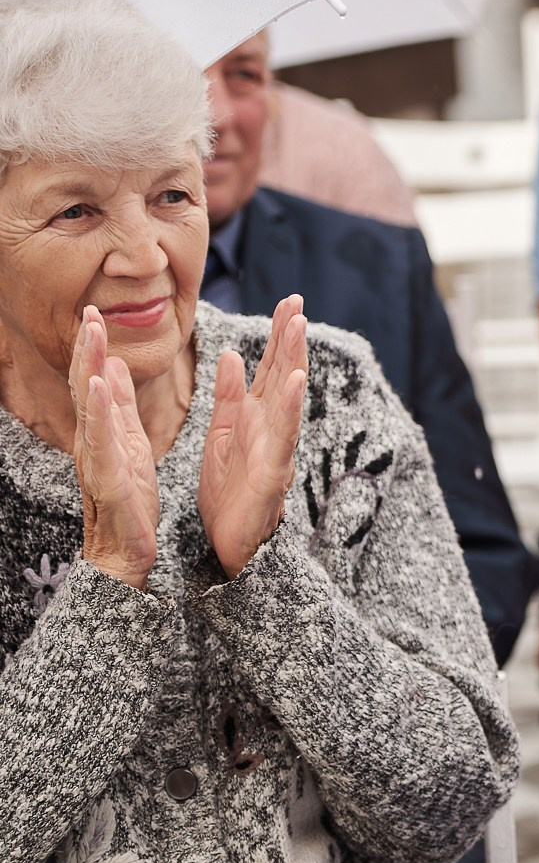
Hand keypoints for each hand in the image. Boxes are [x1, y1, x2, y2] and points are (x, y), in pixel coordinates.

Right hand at [69, 307, 160, 588]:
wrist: (124, 552)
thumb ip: (118, 407)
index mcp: (104, 430)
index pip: (94, 380)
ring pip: (89, 406)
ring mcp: (96, 458)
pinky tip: (96, 384)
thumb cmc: (129, 501)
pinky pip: (101, 440)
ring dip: (87, 366)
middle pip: (85, 385)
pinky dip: (97, 410)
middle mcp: (93, 440)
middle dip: (86, 347)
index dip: (92, 346)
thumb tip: (109, 367)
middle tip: (89, 309)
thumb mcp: (129, 444)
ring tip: (89, 334)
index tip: (95, 310)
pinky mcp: (108, 478)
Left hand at [200, 295, 307, 578]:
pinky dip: (292, 407)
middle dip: (290, 338)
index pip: (271, 369)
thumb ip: (228, 397)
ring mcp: (277, 449)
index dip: (279, 336)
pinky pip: (284, 435)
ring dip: (294, 361)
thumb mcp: (221, 436)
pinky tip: (296, 382)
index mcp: (257, 418)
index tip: (287, 302)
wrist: (230, 548)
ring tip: (298, 328)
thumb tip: (229, 354)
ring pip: (288, 398)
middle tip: (296, 301)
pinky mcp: (273, 473)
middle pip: (284, 375)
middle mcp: (273, 428)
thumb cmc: (230, 496)